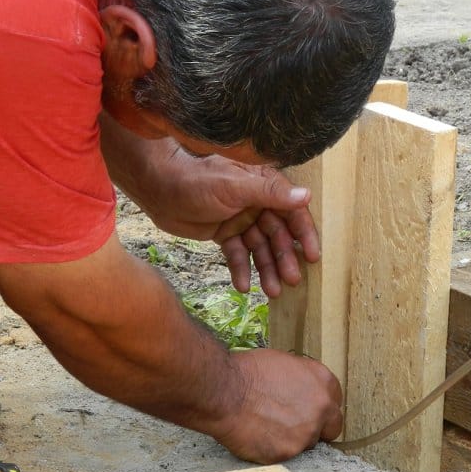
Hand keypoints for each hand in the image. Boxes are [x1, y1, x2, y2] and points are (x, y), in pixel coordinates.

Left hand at [104, 122, 321, 295]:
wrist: (158, 188)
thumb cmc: (196, 179)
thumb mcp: (235, 185)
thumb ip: (270, 193)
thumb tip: (307, 196)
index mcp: (264, 185)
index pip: (292, 211)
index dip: (304, 234)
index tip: (312, 257)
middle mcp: (256, 202)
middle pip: (278, 234)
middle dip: (284, 257)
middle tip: (291, 281)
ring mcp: (240, 219)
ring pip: (260, 247)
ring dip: (267, 269)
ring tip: (272, 292)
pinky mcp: (224, 233)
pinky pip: (238, 254)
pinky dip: (242, 269)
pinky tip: (243, 286)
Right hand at [210, 349, 342, 463]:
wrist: (223, 391)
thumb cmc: (247, 372)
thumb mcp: (284, 364)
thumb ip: (303, 380)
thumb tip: (304, 391)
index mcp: (323, 381)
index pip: (334, 401)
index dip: (321, 407)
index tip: (309, 410)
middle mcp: (322, 407)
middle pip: (332, 427)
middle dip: (318, 428)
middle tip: (295, 426)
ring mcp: (307, 432)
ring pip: (307, 443)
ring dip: (293, 439)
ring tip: (267, 427)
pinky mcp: (288, 452)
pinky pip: (285, 454)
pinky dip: (274, 448)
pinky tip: (258, 436)